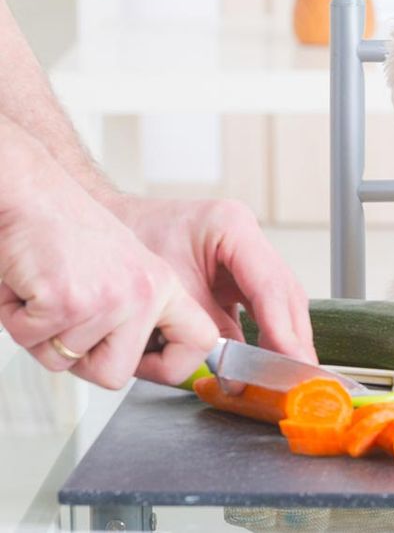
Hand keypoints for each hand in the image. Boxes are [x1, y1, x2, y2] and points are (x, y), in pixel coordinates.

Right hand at [0, 158, 218, 387]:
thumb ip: (135, 314)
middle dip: (77, 359)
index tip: (150, 365)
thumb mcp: (120, 270)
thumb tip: (138, 364)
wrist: (29, 192)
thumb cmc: (65, 232)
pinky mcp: (69, 300)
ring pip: (64, 361)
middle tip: (63, 316)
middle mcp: (145, 293)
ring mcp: (110, 298)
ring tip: (44, 287)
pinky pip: (31, 341)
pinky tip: (26, 281)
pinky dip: (14, 317)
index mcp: (163, 286)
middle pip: (114, 375)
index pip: (200, 341)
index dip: (174, 365)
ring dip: (39, 332)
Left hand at [106, 196, 316, 362]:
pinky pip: (263, 308)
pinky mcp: (239, 277)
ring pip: (281, 302)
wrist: (108, 227)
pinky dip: (268, 334)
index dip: (282, 327)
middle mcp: (247, 238)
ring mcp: (246, 257)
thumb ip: (205, 327)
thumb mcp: (167, 289)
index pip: (269, 285)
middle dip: (294, 336)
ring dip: (286, 337)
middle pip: (286, 293)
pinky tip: (271, 358)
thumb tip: (234, 369)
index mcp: (232, 226)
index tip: (292, 359)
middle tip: (301, 373)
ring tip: (290, 372)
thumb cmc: (129, 244)